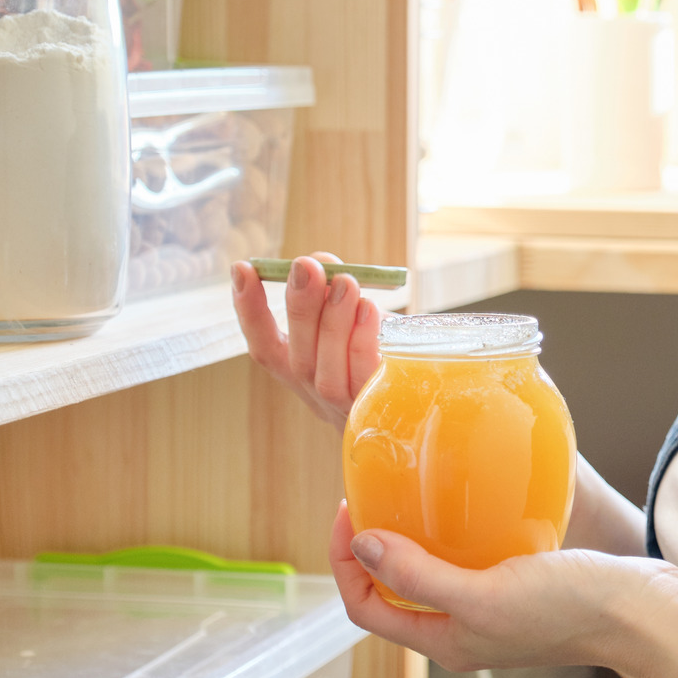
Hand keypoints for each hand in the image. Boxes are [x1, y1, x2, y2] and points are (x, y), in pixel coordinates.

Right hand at [230, 253, 381, 429]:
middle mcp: (319, 398)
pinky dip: (362, 343)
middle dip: (298, 309)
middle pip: (297, 361)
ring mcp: (349, 411)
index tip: (242, 269)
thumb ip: (336, 295)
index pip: (266, 348)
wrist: (435, 392)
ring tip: (345, 283)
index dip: (249, 311)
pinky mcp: (382, 413)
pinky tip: (369, 310)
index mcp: (304, 375)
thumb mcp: (360, 319)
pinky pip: (366, 379)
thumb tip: (321, 264)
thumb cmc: (391, 348)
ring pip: (326, 375)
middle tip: (306, 266)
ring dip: (331, 323)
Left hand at [329, 502, 677, 672]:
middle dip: (371, 548)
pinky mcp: (521, 586)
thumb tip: (362, 544)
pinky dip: (456, 532)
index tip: (350, 512)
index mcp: (446, 643)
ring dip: (411, 538)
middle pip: (393, 592)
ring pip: (431, 574)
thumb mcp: (484, 592)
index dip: (345, 563)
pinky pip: (470, 559)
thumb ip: (420, 575)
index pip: (366, 608)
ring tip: (409, 494)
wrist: (642, 612)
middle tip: (372, 495)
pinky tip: (467, 502)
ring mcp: (493, 610)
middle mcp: (463, 631)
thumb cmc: (569, 609)